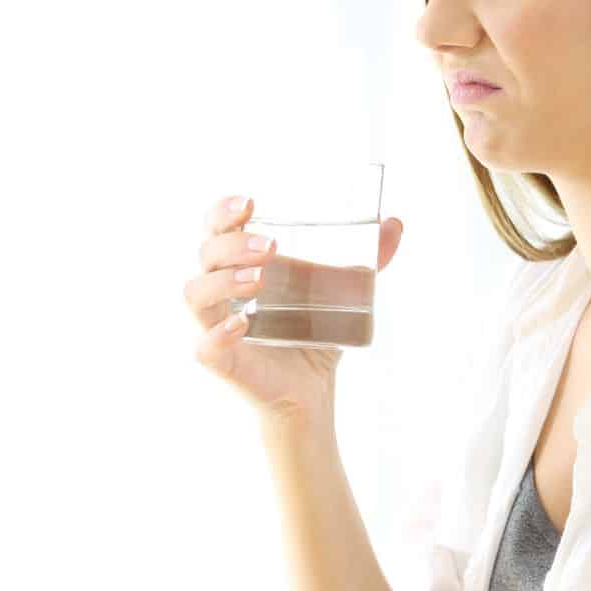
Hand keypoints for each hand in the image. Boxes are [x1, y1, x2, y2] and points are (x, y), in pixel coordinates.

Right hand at [185, 194, 403, 423]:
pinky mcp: (219, 360)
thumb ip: (368, 260)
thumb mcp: (343, 291)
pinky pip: (203, 345)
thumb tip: (395, 224)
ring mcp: (215, 325)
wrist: (312, 389)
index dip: (223, 211)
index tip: (249, 202)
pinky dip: (219, 333)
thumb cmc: (313, 331)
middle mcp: (221, 290)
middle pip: (206, 253)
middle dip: (232, 243)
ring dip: (222, 280)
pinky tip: (243, 323)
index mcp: (240, 263)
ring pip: (195, 294)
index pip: (216, 227)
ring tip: (259, 278)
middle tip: (270, 247)